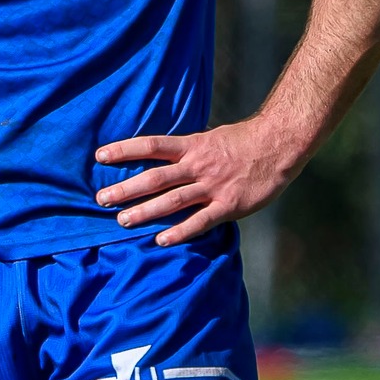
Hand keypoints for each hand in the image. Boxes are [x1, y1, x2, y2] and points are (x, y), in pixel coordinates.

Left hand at [95, 118, 298, 246]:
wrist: (280, 144)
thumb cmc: (245, 141)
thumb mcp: (211, 138)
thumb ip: (188, 151)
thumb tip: (164, 156)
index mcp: (192, 146)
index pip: (151, 146)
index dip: (124, 150)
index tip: (100, 156)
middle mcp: (198, 166)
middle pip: (155, 178)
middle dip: (126, 189)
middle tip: (101, 200)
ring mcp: (213, 187)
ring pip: (172, 201)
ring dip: (145, 212)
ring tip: (121, 221)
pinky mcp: (229, 206)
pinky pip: (200, 222)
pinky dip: (180, 232)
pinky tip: (161, 240)